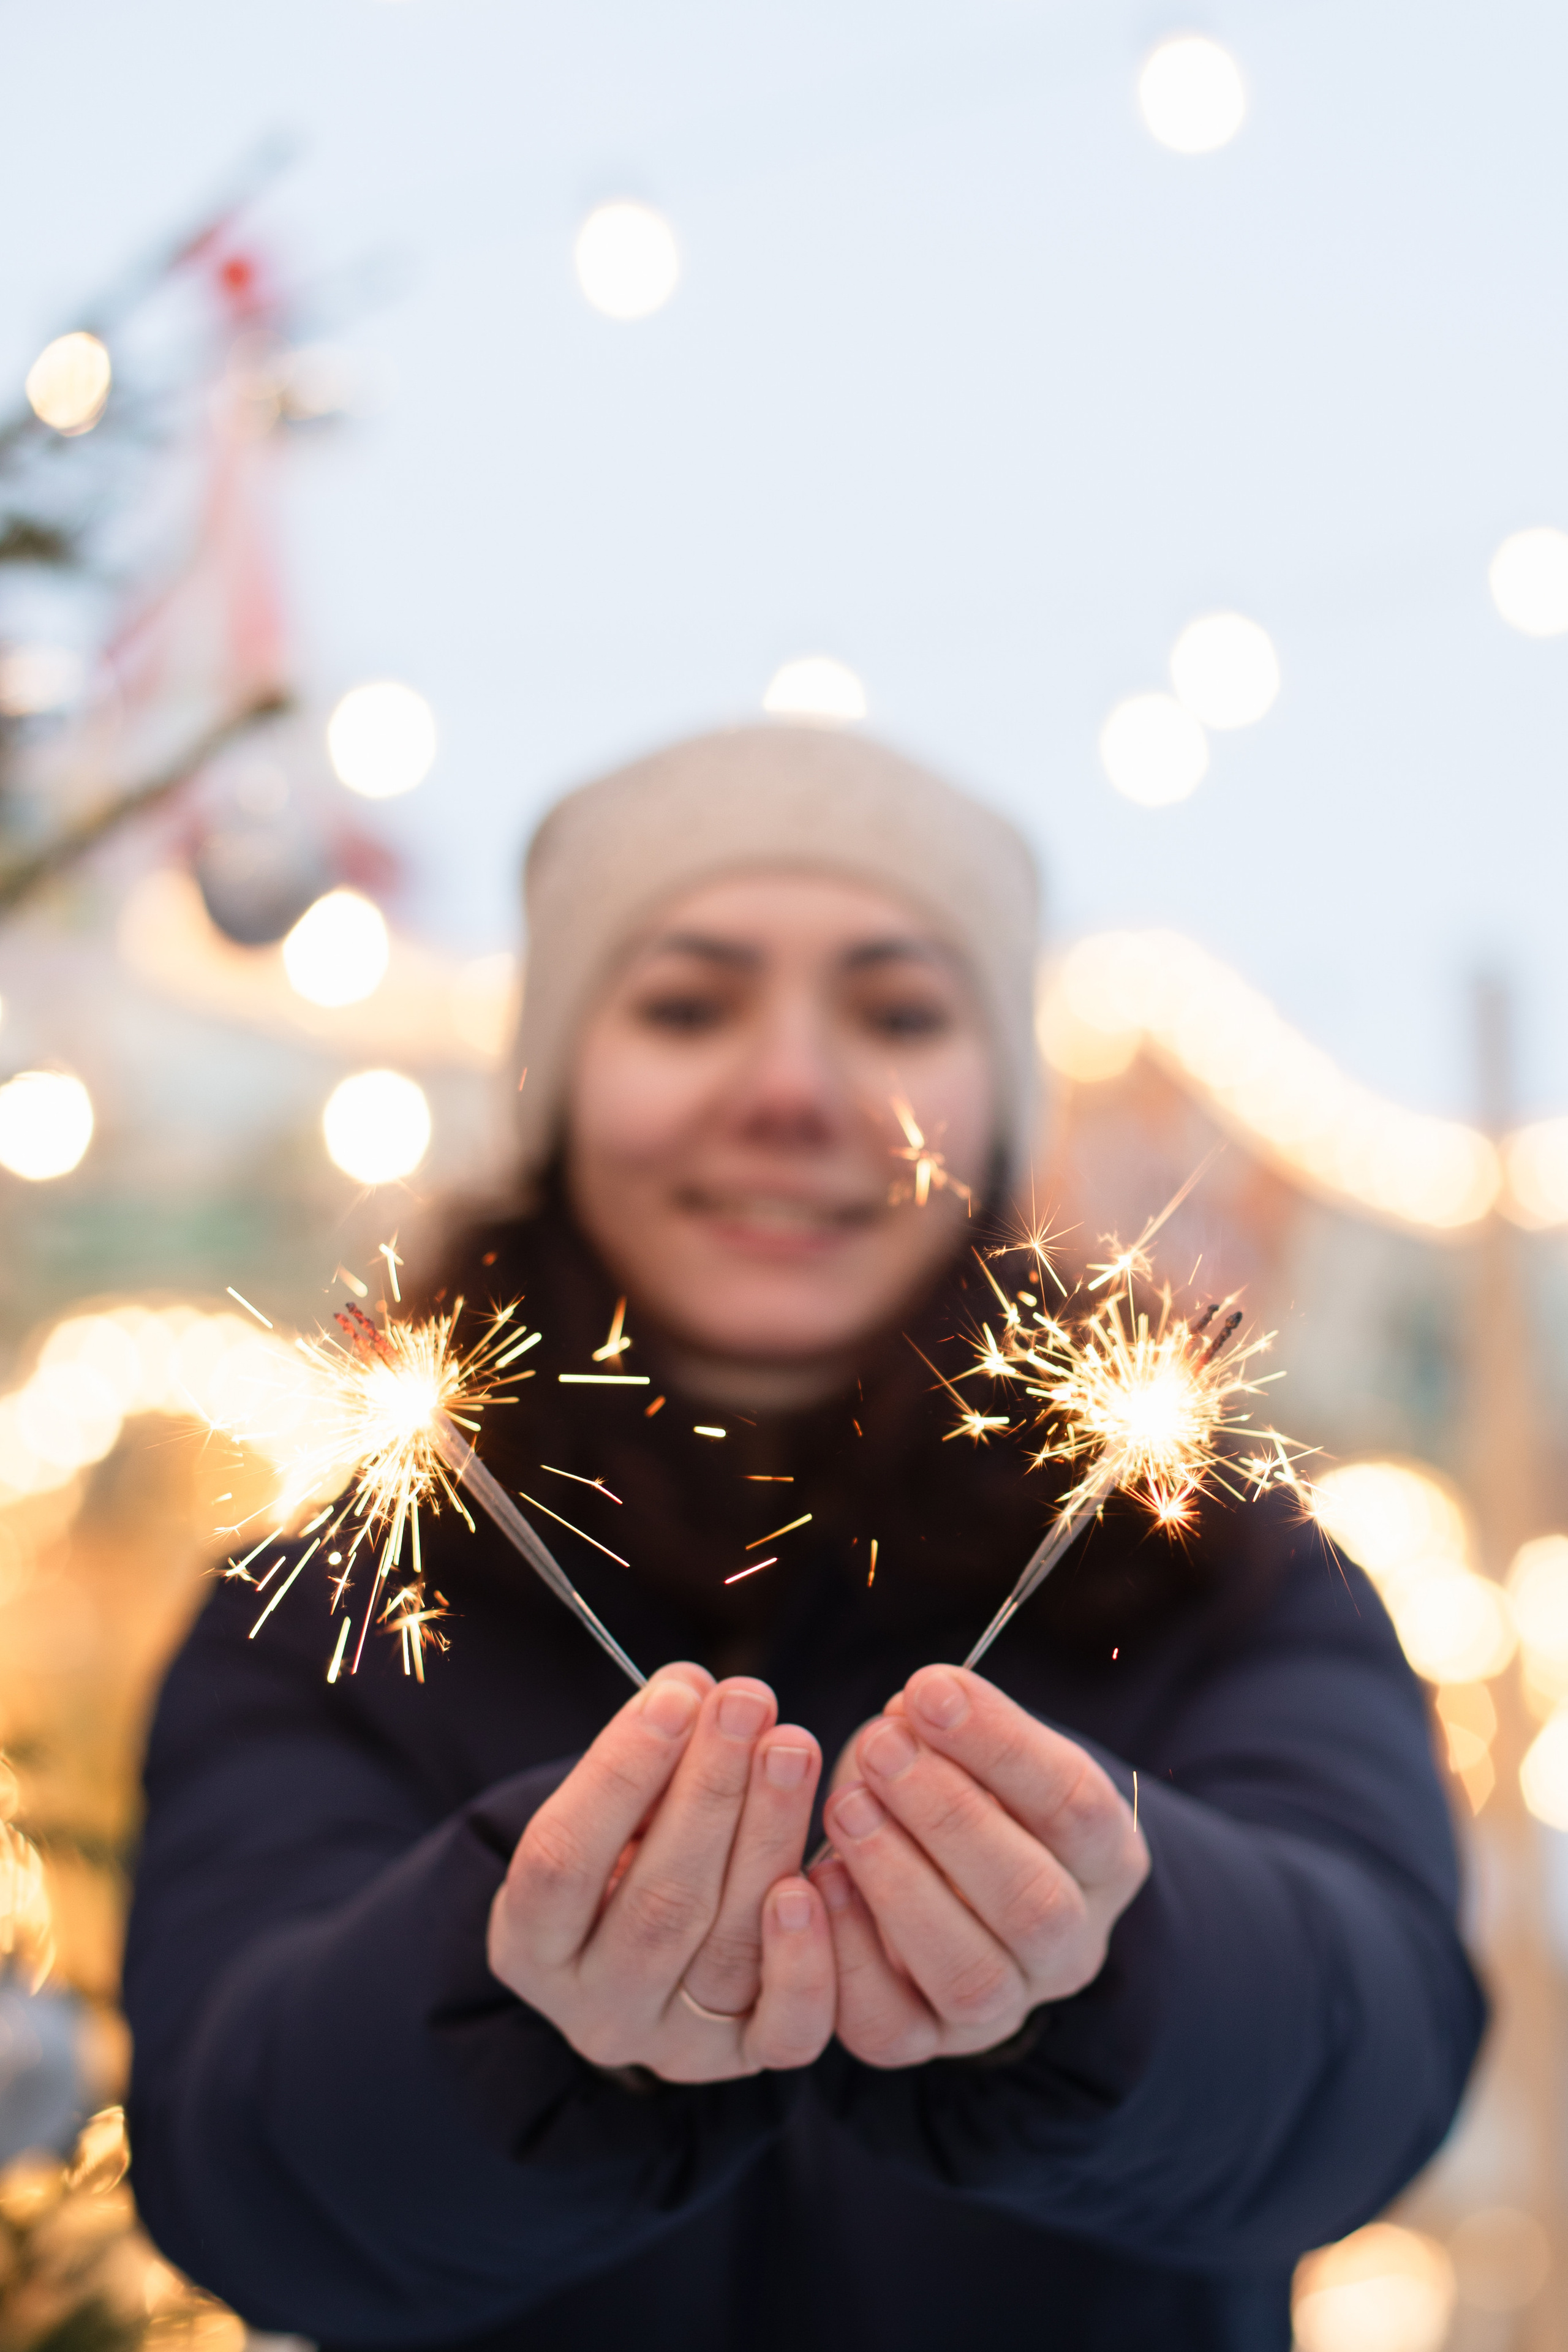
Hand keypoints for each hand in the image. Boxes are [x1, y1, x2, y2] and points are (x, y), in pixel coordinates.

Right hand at [488, 1663, 833, 2081]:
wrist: (640, 1950)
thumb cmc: (621, 1850)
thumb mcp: (609, 1807)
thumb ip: (646, 1750)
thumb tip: (698, 1690)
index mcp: (530, 1945)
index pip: (563, 1860)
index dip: (620, 1773)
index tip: (676, 1694)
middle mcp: (594, 2011)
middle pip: (659, 1902)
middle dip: (711, 1790)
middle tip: (749, 1701)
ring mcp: (672, 2044)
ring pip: (728, 1946)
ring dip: (768, 1834)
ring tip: (793, 1745)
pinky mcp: (746, 2060)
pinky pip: (788, 2029)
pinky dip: (809, 1958)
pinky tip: (823, 1874)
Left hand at [811, 1665, 1147, 2066]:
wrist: (953, 1882)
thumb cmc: (967, 1792)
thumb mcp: (980, 1750)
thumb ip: (957, 1729)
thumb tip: (912, 1708)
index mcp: (1103, 1858)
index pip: (1074, 1805)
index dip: (1000, 1744)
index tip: (928, 1688)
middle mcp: (1069, 1945)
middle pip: (1031, 1901)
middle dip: (947, 1816)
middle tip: (880, 1747)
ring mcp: (1003, 2005)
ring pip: (969, 1977)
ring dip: (899, 1885)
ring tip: (845, 1807)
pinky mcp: (926, 2041)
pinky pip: (891, 2029)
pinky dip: (848, 1960)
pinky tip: (815, 1885)